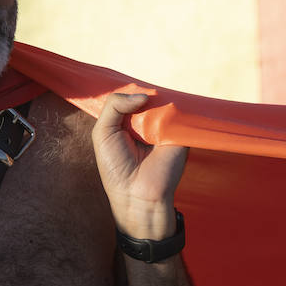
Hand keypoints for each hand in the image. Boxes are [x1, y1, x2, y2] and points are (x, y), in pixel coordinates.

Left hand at [92, 93, 185, 240]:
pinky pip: (181, 113)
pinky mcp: (182, 132)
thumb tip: (144, 96)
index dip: (128, 91)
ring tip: (147, 118)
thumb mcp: (103, 132)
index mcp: (128, 120)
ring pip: (164, 100)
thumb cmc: (116, 166)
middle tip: (137, 105)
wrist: (138, 194)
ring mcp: (166, 125)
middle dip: (141, 94)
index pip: (130, 95)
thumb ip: (114, 105)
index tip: (124, 93)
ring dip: (157, 102)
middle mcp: (148, 121)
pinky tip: (161, 119)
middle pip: (147, 94)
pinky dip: (173, 111)